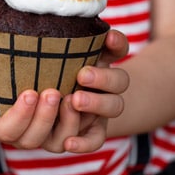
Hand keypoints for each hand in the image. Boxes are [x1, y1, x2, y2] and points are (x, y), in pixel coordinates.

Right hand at [0, 29, 129, 152]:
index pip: (6, 131)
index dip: (20, 116)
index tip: (30, 93)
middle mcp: (17, 136)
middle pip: (32, 139)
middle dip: (44, 118)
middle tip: (52, 92)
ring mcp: (39, 134)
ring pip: (56, 142)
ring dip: (66, 123)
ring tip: (72, 98)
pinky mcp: (57, 128)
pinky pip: (73, 135)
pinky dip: (82, 123)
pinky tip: (85, 100)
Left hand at [65, 29, 129, 151]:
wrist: (53, 97)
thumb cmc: (56, 68)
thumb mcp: (66, 52)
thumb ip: (80, 41)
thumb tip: (100, 31)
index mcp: (103, 65)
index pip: (118, 49)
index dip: (116, 44)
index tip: (107, 38)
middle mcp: (108, 88)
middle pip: (120, 83)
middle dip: (103, 79)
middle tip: (82, 75)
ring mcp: (101, 112)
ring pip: (112, 109)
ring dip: (95, 104)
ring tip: (72, 100)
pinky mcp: (88, 132)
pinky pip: (94, 141)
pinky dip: (84, 144)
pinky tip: (69, 144)